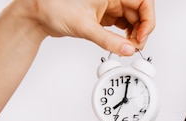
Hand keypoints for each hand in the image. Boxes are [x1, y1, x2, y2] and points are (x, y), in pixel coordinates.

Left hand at [11, 0, 155, 54]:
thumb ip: (109, 41)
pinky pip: (122, 25)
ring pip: (132, 19)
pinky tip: (121, 43)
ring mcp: (108, 5)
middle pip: (140, 12)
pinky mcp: (103, 15)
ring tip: (127, 46)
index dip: (148, 20)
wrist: (37, 14)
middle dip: (141, 30)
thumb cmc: (53, 7)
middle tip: (135, 45)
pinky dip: (125, 35)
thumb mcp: (85, 27)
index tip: (142, 36)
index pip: (143, 2)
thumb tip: (128, 50)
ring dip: (134, 34)